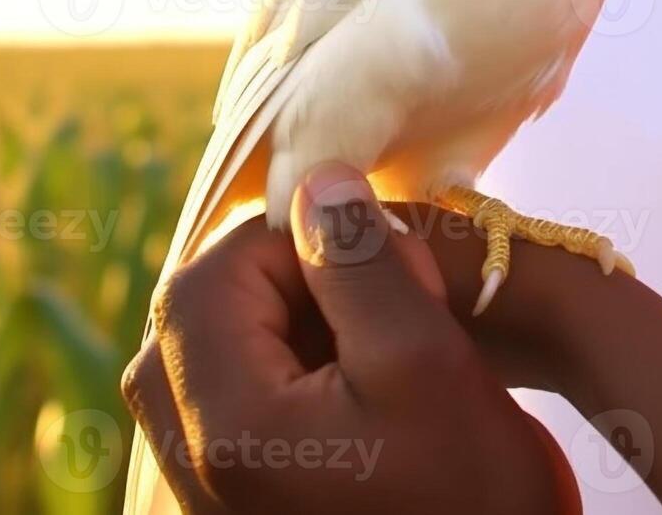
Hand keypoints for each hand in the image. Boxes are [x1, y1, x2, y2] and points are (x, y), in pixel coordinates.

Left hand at [120, 163, 579, 513]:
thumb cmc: (469, 499)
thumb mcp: (428, 362)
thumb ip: (362, 261)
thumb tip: (320, 179)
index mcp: (225, 424)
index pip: (210, 276)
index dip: (291, 241)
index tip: (377, 259)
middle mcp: (192, 461)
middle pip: (196, 314)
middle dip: (285, 282)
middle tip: (380, 300)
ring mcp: (206, 490)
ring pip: (210, 356)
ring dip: (288, 324)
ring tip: (376, 345)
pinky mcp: (234, 504)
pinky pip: (225, 405)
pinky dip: (283, 373)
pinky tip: (357, 392)